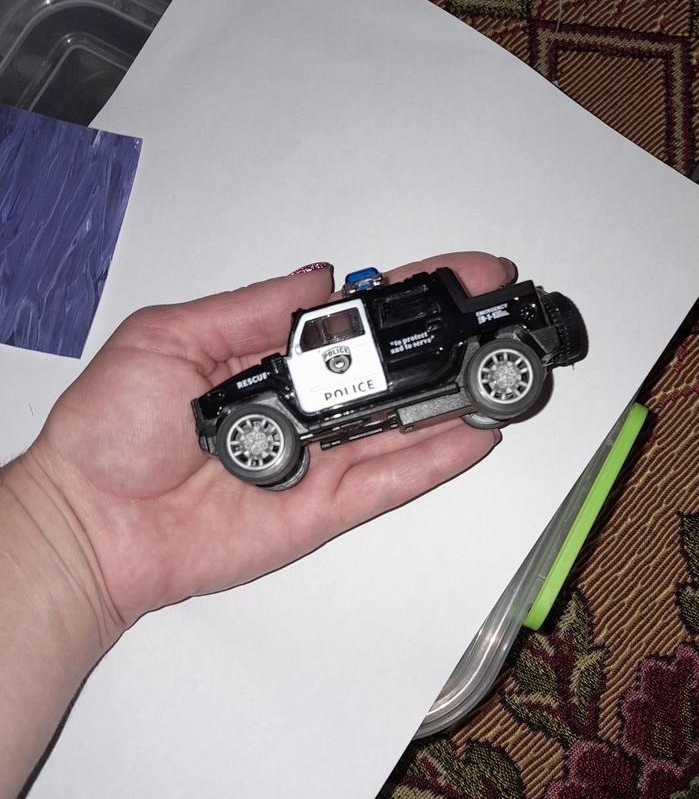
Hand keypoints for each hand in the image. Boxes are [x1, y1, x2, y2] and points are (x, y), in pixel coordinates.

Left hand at [23, 251, 512, 634]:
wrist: (93, 522)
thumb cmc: (111, 430)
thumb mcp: (168, 338)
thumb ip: (248, 307)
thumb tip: (319, 275)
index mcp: (270, 356)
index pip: (357, 318)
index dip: (412, 296)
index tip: (464, 276)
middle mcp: (305, 407)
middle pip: (393, 371)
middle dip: (452, 343)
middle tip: (502, 320)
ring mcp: (321, 459)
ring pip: (403, 427)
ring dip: (457, 399)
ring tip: (506, 371)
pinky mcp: (324, 509)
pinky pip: (388, 482)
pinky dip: (433, 460)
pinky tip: (473, 432)